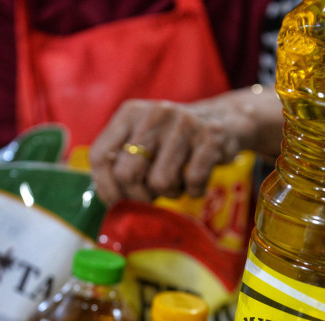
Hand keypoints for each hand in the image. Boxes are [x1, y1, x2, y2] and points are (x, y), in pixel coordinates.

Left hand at [89, 99, 241, 204]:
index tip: (117, 202)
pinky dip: (194, 190)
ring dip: (170, 192)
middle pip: (126, 173)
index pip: (100, 156)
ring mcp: (184, 124)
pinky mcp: (210, 138)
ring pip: (160, 181)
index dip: (105, 187)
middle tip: (151, 196)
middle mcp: (155, 114)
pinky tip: (196, 180)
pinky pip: (193, 182)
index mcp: (130, 113)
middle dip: (138, 196)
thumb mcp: (143, 138)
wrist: (224, 120)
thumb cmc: (174, 140)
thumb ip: (120, 160)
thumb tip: (108, 197)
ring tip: (178, 182)